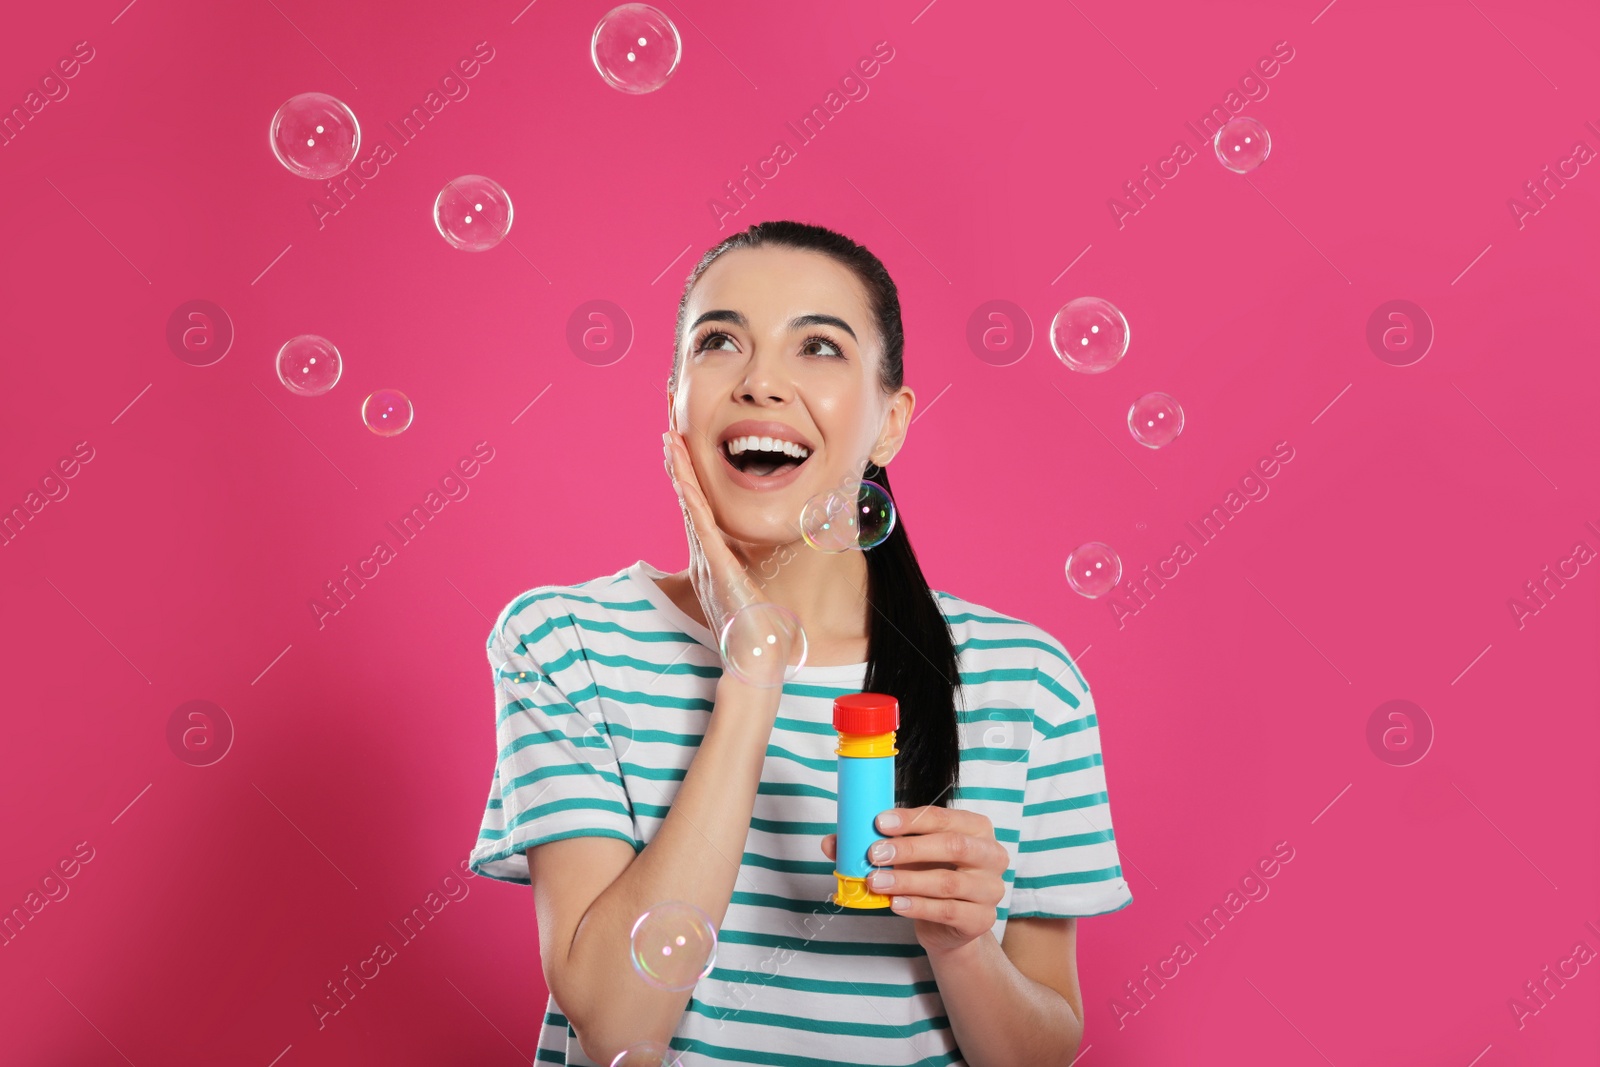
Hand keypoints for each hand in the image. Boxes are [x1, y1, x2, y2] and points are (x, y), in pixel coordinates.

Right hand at [662, 429, 789, 681]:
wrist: (755, 657)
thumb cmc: (755, 628)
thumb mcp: (748, 590)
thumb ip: (744, 572)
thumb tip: (751, 562)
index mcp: (712, 556)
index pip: (697, 505)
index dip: (686, 474)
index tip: (678, 443)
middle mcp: (704, 555)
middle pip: (687, 498)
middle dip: (677, 463)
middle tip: (667, 428)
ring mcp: (709, 561)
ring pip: (691, 508)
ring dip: (679, 474)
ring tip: (670, 442)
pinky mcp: (718, 570)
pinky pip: (703, 531)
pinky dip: (693, 505)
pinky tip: (685, 483)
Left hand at [820, 806, 1008, 955]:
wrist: (949, 924)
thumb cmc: (929, 876)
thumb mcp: (906, 856)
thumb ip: (873, 844)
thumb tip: (831, 843)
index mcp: (976, 828)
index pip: (943, 817)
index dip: (910, 819)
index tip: (878, 822)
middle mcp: (991, 854)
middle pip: (952, 846)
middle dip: (909, 848)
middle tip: (874, 853)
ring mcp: (990, 889)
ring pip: (947, 882)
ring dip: (907, 881)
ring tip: (876, 881)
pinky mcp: (981, 919)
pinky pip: (948, 910)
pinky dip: (917, 906)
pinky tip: (894, 903)